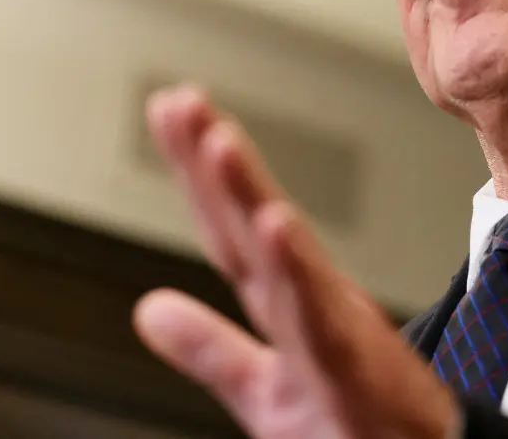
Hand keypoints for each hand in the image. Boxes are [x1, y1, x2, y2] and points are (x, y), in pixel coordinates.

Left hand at [134, 84, 458, 438]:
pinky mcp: (357, 369)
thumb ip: (210, 348)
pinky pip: (323, 317)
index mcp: (289, 304)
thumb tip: (150, 308)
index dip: (197, 175)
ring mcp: (337, 332)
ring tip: (219, 142)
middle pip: (252, 227)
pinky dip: (297, 269)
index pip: (231, 231)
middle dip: (215, 163)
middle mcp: (313, 304)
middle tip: (181, 101)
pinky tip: (274, 224)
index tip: (172, 111)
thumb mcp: (265, 391)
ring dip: (252, 196)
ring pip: (286, 257)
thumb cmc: (355, 429)